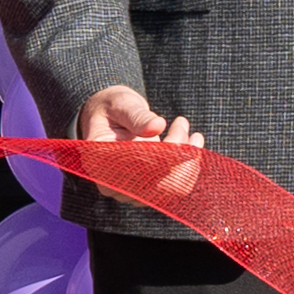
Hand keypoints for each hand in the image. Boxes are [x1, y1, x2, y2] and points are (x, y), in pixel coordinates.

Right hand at [76, 82, 204, 200]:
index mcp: (99, 162)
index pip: (134, 171)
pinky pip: (175, 186)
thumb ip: (137, 116)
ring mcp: (130, 188)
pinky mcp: (146, 187)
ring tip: (189, 130)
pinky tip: (193, 140)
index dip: (162, 157)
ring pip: (170, 188)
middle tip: (181, 123)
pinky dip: (189, 166)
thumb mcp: (122, 105)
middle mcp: (112, 181)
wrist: (111, 113)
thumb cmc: (113, 107)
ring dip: (188, 162)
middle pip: (155, 185)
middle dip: (178, 155)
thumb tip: (158, 126)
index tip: (179, 130)